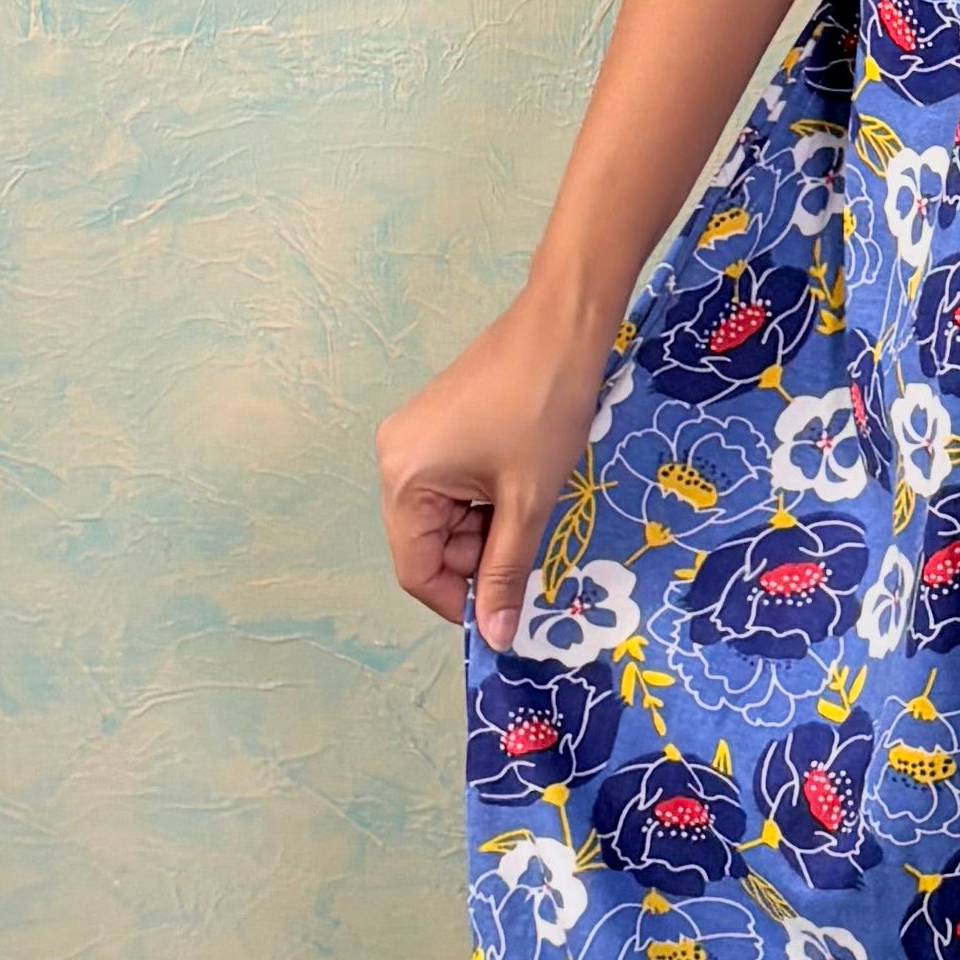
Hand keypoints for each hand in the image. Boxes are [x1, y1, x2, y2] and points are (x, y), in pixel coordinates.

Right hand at [376, 299, 616, 651]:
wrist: (563, 324)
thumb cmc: (544, 407)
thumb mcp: (527, 500)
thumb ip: (506, 571)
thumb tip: (494, 635)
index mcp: (404, 477)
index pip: (415, 569)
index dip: (459, 600)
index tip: (504, 612)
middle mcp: (395, 458)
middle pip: (429, 543)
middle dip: (479, 557)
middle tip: (530, 547)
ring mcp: (415, 437)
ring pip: (447, 515)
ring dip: (488, 526)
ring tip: (532, 503)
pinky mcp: (439, 423)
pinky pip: (454, 484)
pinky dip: (487, 498)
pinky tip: (523, 482)